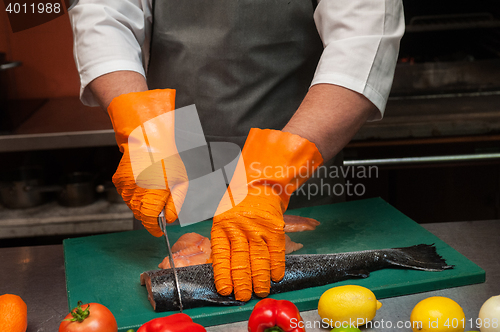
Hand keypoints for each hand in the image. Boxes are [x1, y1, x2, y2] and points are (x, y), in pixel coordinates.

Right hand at [108, 89, 187, 235]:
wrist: (148, 139)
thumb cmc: (168, 158)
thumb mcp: (181, 181)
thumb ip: (175, 203)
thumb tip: (169, 220)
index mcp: (153, 191)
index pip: (149, 219)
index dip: (154, 228)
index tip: (158, 231)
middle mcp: (136, 190)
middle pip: (140, 214)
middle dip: (149, 216)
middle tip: (158, 209)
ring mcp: (125, 186)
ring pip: (132, 206)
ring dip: (141, 205)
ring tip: (151, 190)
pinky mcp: (119, 181)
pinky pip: (126, 195)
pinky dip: (134, 194)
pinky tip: (142, 183)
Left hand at [211, 184, 285, 300]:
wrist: (258, 185)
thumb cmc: (238, 206)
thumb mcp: (222, 219)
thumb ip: (224, 242)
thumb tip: (224, 272)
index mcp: (222, 226)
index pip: (222, 255)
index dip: (224, 275)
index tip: (226, 291)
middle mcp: (239, 227)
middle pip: (241, 259)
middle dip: (242, 282)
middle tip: (244, 297)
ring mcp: (257, 227)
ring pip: (259, 258)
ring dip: (261, 278)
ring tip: (261, 291)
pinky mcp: (274, 227)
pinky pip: (276, 250)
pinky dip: (277, 265)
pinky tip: (276, 276)